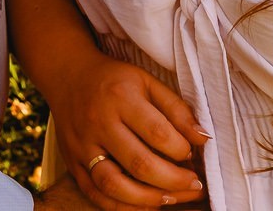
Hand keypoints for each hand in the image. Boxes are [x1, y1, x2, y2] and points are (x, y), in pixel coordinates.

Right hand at [43, 51, 206, 209]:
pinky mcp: (72, 162)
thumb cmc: (115, 80)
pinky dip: (120, 207)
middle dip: (173, 180)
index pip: (157, 132)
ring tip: (171, 199)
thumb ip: (177, 109)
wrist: (68, 76)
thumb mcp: (148, 82)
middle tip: (193, 185)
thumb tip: (203, 138)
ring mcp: (82, 146)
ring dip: (148, 199)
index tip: (192, 154)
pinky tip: (144, 206)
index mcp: (121, 97)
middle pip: (139, 163)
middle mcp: (99, 123)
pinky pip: (94, 193)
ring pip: (114, 184)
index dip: (181, 149)